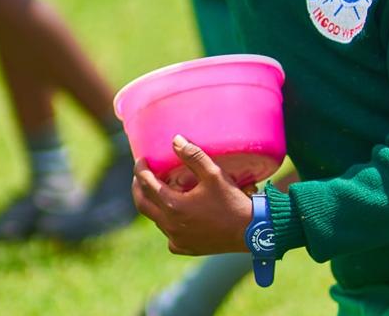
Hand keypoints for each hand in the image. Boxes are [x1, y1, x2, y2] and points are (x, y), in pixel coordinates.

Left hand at [133, 135, 252, 254]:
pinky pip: (168, 234)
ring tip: (160, 189)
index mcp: (174, 206)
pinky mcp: (185, 248)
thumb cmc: (232, 202)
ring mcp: (177, 240)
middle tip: (141, 175)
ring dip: (154, 203)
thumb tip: (175, 140)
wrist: (250, 232)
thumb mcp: (214, 174)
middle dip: (138, 188)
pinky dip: (167, 221)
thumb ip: (193, 156)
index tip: (141, 160)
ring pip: (156, 219)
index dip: (141, 170)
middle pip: (143, 205)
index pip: (147, 185)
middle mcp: (170, 226)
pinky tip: (176, 213)